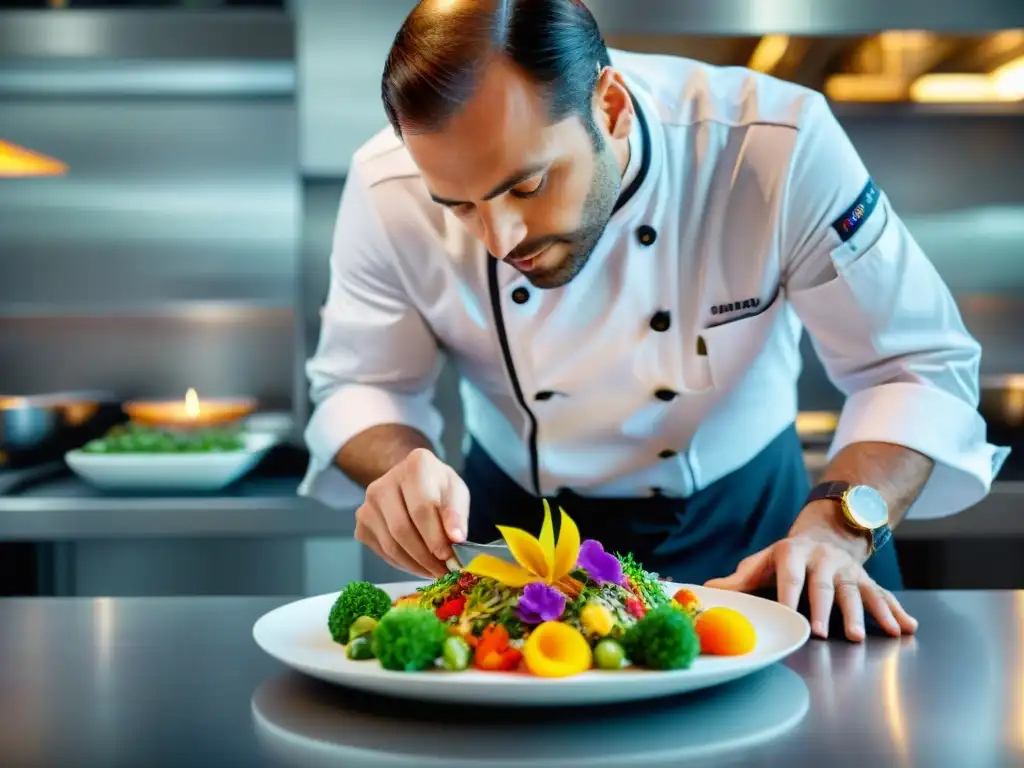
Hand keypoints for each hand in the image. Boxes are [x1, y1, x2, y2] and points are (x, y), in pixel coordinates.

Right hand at [355, 448, 469, 578]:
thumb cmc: (437, 489)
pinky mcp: (361, 526)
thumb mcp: (456, 494)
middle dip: (425, 556)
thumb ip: (457, 515)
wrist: (412, 484)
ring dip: (415, 565)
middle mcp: (383, 484)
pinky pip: (382, 553)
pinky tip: (419, 565)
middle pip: (402, 529)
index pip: (422, 508)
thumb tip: (456, 539)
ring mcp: (367, 505)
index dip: (435, 536)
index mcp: (414, 466)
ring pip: (391, 545)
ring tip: (435, 571)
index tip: (448, 556)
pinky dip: (403, 565)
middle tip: (444, 571)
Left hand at [704, 533, 917, 641]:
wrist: (824, 536)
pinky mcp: (867, 580)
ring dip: (863, 615)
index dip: (789, 596)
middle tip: (825, 633)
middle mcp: (824, 560)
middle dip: (825, 611)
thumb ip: (739, 579)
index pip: (790, 576)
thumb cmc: (785, 559)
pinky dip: (895, 612)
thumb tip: (707, 589)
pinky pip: (883, 596)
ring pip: (856, 592)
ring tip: (864, 636)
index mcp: (794, 554)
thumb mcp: (762, 562)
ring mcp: (848, 570)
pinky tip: (905, 628)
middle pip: (825, 587)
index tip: (789, 616)